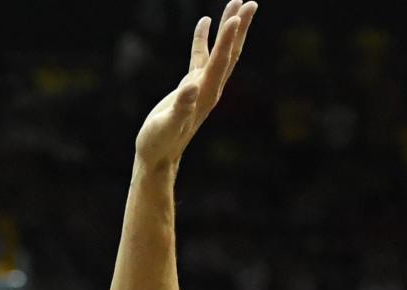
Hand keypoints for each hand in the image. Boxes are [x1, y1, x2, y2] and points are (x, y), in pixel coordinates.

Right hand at [135, 1, 256, 169]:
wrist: (157, 158)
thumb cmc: (159, 144)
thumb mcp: (166, 126)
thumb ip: (180, 107)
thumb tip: (191, 86)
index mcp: (205, 94)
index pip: (221, 61)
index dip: (228, 39)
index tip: (237, 16)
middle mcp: (209, 88)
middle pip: (230, 53)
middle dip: (240, 28)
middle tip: (250, 3)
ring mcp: (202, 86)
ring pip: (220, 52)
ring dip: (228, 29)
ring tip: (235, 4)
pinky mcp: (192, 86)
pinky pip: (202, 57)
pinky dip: (205, 39)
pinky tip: (204, 22)